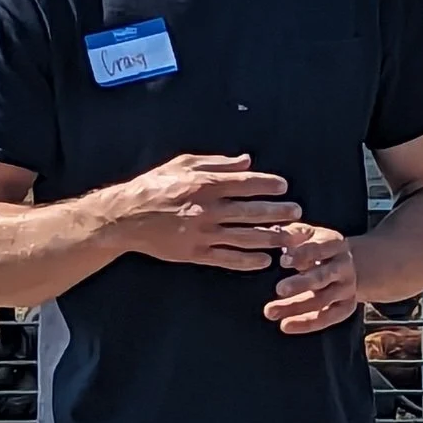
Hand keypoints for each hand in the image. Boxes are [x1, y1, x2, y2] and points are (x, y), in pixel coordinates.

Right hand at [111, 154, 299, 271]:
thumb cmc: (153, 186)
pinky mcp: (194, 254)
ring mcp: (201, 234)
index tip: (284, 187)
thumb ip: (217, 163)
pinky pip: (227, 259)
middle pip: (250, 212)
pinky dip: (248, 261)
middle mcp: (206, 209)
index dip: (267, 185)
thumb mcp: (183, 164)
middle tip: (297, 213)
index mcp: (204, 185)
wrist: (125, 217)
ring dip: (270, 238)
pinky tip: (264, 261)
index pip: (245, 184)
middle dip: (278, 213)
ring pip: (244, 237)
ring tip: (290, 238)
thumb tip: (247, 161)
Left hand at [264, 222, 360, 333]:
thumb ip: (292, 233)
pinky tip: (286, 325)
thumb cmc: (318, 246)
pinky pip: (327, 318)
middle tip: (279, 289)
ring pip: (322, 300)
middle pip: (323, 276)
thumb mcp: (309, 233)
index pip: (320, 248)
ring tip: (270, 312)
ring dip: (296, 307)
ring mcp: (347, 288)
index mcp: (336, 244)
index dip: (302, 254)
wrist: (349, 264)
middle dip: (301, 284)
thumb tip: (273, 233)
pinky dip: (306, 324)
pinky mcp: (346, 307)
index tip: (283, 260)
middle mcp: (344, 267)